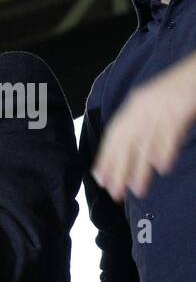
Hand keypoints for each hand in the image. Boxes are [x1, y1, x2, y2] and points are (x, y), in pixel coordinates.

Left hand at [92, 52, 195, 200]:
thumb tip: (136, 151)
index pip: (114, 136)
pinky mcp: (181, 108)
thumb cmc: (179, 88)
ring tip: (137, 190)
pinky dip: (165, 150)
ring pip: (147, 143)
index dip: (106, 158)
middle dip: (119, 169)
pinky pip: (171, 132)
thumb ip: (141, 123)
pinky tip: (162, 168)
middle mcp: (143, 107)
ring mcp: (162, 108)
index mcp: (135, 105)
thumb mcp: (153, 102)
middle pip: (127, 143)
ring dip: (141, 169)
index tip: (100, 179)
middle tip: (114, 193)